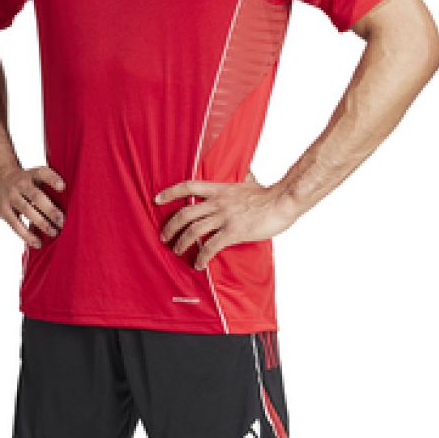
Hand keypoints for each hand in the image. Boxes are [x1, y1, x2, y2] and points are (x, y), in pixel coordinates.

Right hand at [0, 164, 65, 248]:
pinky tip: (37, 242)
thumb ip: (49, 184)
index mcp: (31, 174)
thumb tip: (73, 201)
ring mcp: (10, 196)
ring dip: (41, 223)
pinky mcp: (3, 210)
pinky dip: (27, 235)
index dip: (52, 179)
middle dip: (49, 209)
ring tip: (53, 232)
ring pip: (27, 210)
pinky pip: (15, 224)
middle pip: (36, 195)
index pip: (42, 173)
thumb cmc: (26, 181)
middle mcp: (20, 183)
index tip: (63, 186)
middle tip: (62, 220)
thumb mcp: (35, 176)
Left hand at [154, 171, 298, 269]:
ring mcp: (225, 217)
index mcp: (219, 189)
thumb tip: (242, 172)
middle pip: (185, 213)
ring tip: (177, 251)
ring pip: (194, 230)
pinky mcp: (234, 232)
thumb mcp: (248, 182)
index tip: (157, 199)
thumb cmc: (267, 194)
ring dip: (182, 242)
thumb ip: (239, 180)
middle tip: (164, 236)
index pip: (188, 187)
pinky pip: (211, 246)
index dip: (170, 192)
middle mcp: (218, 202)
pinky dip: (202, 256)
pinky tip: (199, 264)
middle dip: (171, 226)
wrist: (281, 201)